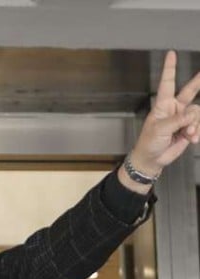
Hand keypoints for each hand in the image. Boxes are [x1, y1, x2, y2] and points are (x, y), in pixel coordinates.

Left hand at [123, 51, 199, 191]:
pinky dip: (197, 132)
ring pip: (197, 113)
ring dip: (194, 125)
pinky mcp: (189, 128)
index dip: (170, 68)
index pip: (167, 83)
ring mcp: (183, 118)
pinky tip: (191, 139)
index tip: (171, 54)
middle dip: (199, 81)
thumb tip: (192, 114)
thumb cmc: (149, 143)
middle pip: (190, 91)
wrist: (152, 159)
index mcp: (163, 105)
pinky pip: (199, 124)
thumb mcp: (160, 129)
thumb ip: (178, 120)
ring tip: (188, 134)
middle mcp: (174, 108)